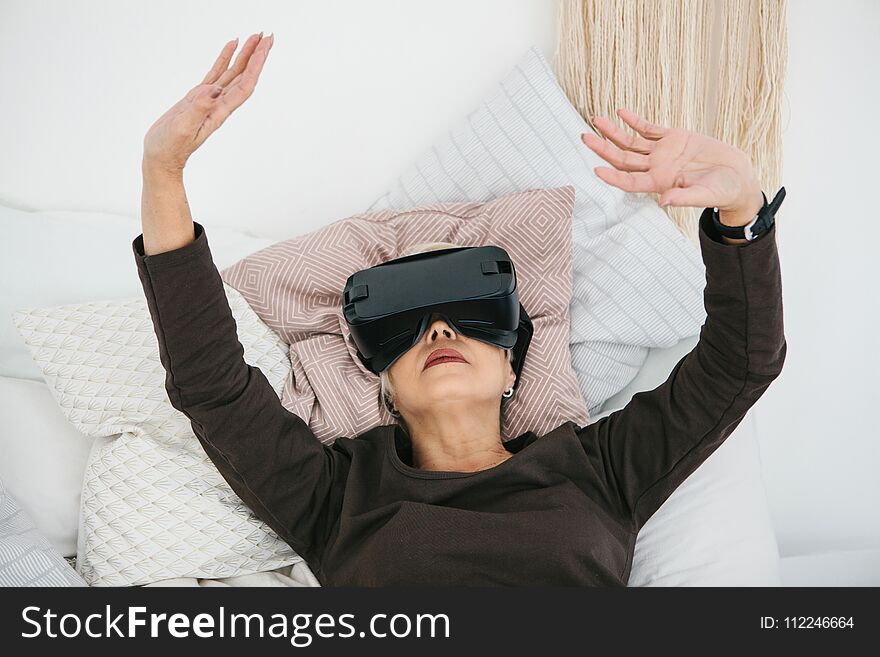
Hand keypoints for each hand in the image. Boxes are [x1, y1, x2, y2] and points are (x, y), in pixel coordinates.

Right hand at [142, 32, 273, 173]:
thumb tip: (215, 91)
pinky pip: (215, 74)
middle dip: (256, 56)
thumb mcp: (184, 128)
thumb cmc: (171, 147)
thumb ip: (200, 108)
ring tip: (254, 37)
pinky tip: (230, 47)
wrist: (161, 156)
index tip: (264, 48)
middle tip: (267, 36)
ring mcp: (209, 100)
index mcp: (220, 111)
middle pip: (243, 76)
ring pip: (232, 72)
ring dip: (244, 55)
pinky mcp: (198, 97)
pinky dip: (224, 59)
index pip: (244, 85)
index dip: (255, 66)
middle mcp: (219, 104)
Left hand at [581, 108, 763, 226]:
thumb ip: (684, 198)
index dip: (613, 177)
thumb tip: (664, 201)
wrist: (736, 176)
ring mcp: (663, 152)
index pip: (630, 181)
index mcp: (660, 183)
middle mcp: (656, 168)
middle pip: (623, 158)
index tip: (596, 169)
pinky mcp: (674, 138)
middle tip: (584, 137)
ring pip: (632, 141)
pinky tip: (621, 112)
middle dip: (603, 148)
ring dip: (613, 132)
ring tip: (596, 120)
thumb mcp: (705, 195)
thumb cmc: (722, 191)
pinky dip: (635, 121)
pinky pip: (649, 128)